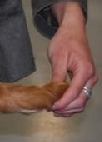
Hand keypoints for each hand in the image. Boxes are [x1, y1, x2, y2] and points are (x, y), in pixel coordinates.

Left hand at [48, 1, 97, 115]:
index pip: (74, 92)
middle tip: (51, 110)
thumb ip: (58, 76)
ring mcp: (90, 79)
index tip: (51, 108)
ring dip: (70, 108)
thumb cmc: (65, 42)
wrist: (73, 31)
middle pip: (81, 100)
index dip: (63, 103)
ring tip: (54, 110)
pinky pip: (81, 95)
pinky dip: (72, 102)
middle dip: (67, 108)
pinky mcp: (86, 79)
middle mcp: (90, 77)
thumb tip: (54, 92)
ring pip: (82, 100)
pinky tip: (60, 104)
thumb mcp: (58, 58)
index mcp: (84, 71)